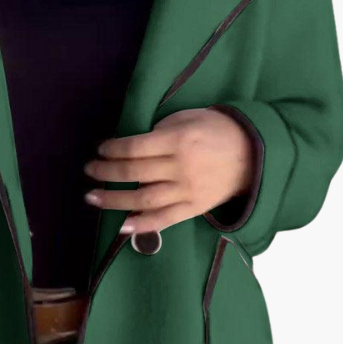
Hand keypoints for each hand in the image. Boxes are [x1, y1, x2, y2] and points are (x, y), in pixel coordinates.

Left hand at [83, 107, 254, 233]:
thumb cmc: (215, 130)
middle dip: (106, 173)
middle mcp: (181, 167)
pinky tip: (121, 226)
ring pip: (143, 199)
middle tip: (90, 171)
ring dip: (114, 200)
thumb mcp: (187, 118)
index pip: (135, 147)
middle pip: (134, 173)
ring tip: (93, 197)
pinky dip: (140, 225)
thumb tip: (130, 147)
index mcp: (178, 140)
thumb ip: (159, 131)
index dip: (112, 150)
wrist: (252, 154)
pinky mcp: (193, 208)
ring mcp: (187, 191)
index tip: (100, 150)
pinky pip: (163, 220)